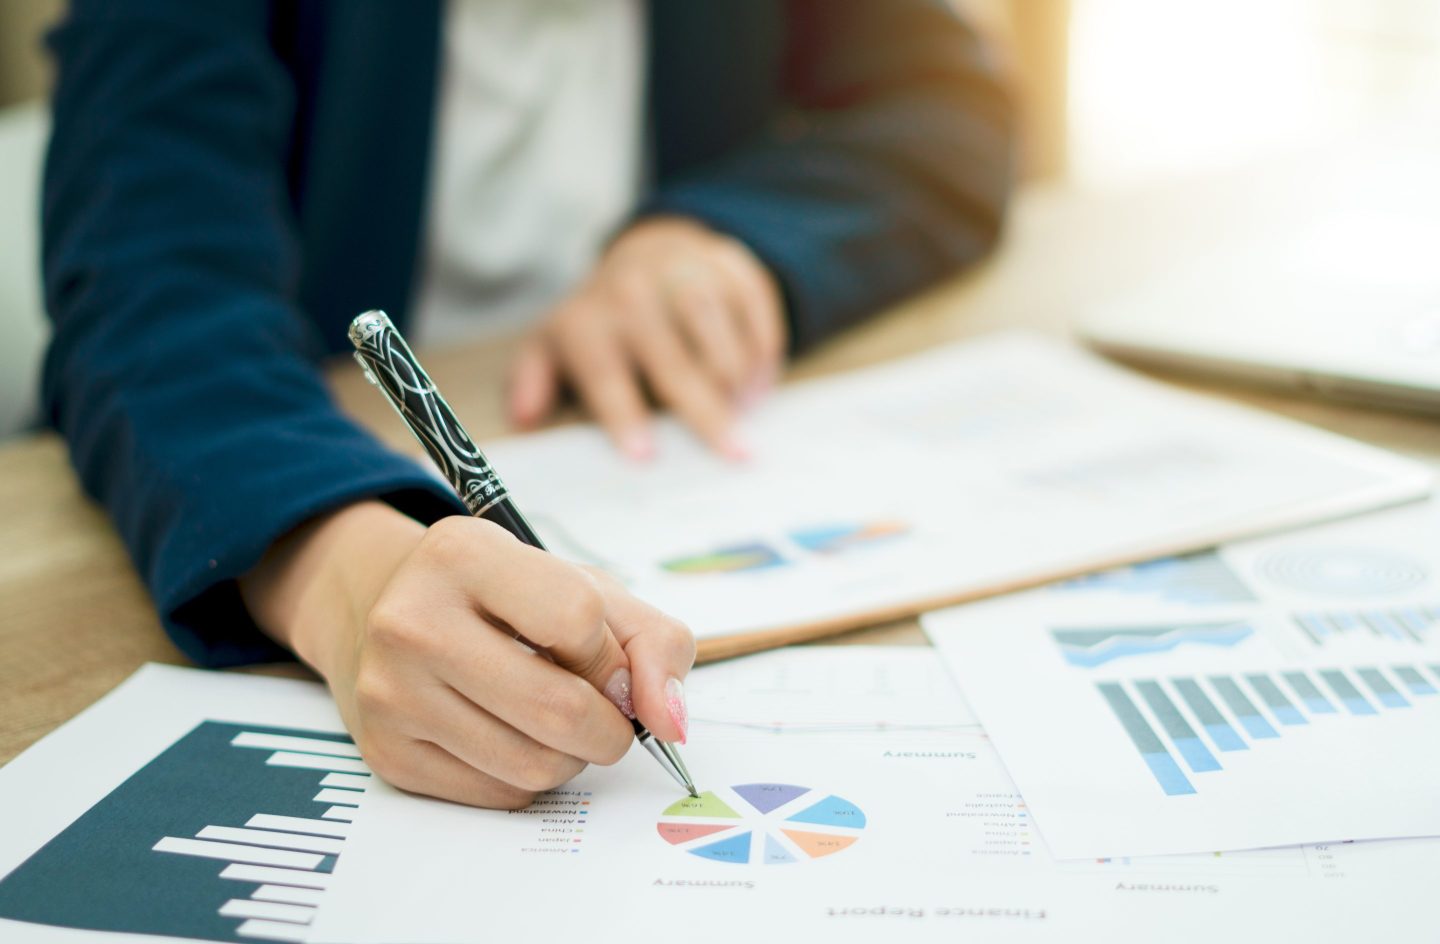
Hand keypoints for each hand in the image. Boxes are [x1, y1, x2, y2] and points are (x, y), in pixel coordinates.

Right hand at [240, 501, 695, 808]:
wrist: (394, 614)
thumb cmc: (506, 599)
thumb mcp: (583, 587)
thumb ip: (653, 642)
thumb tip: (671, 720)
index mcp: (464, 555)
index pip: (578, 619)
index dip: (611, 655)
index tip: (605, 661)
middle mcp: (412, 620)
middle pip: (560, 709)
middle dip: (609, 727)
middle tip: (605, 715)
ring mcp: (391, 691)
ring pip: (534, 765)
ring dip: (571, 756)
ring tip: (554, 721)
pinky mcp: (387, 752)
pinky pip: (499, 795)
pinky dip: (528, 777)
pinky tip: (512, 737)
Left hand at [507, 216, 786, 459]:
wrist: (654, 249)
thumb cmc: (606, 321)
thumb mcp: (557, 344)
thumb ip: (533, 380)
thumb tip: (522, 416)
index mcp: (589, 320)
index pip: (605, 373)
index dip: (623, 415)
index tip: (644, 455)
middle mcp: (635, 292)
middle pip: (673, 360)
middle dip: (705, 412)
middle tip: (732, 453)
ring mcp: (686, 272)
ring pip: (717, 330)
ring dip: (735, 379)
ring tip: (743, 415)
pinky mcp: (730, 265)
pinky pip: (754, 309)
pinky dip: (762, 351)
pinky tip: (758, 385)